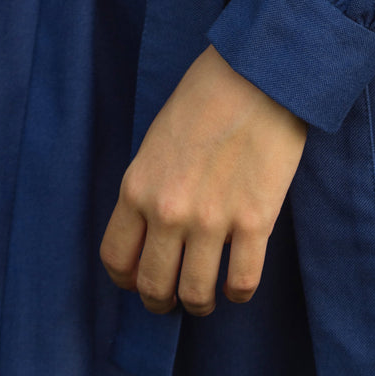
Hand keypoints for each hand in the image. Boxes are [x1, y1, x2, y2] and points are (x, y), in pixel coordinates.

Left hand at [99, 46, 306, 315]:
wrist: (257, 72)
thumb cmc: (206, 95)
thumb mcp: (158, 138)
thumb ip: (150, 185)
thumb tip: (153, 226)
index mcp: (138, 187)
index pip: (117, 258)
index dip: (126, 278)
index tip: (139, 278)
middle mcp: (168, 212)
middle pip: (153, 286)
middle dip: (160, 301)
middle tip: (172, 297)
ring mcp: (212, 221)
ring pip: (196, 295)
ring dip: (198, 303)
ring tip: (206, 296)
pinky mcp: (255, 221)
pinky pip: (242, 282)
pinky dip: (238, 294)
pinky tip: (238, 285)